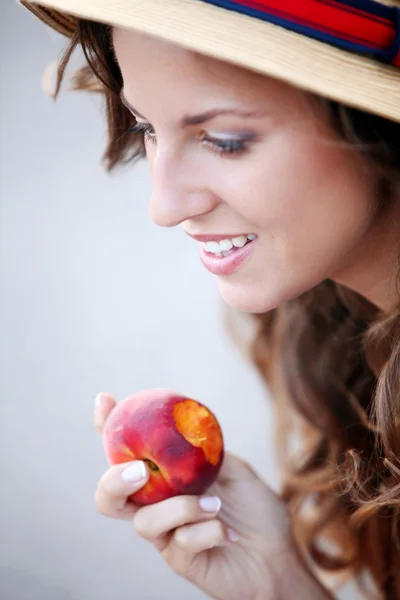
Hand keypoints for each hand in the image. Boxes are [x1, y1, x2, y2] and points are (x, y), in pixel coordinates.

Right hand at [94, 393, 305, 599]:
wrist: (278, 555)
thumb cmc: (255, 511)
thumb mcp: (234, 469)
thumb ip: (207, 452)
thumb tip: (188, 427)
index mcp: (166, 479)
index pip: (128, 454)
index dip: (108, 428)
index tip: (104, 400)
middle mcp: (158, 506)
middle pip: (110, 498)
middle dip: (113, 481)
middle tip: (140, 469)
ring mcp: (167, 535)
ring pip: (145, 522)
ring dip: (181, 507)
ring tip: (215, 505)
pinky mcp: (181, 561)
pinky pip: (180, 542)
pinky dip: (207, 531)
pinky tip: (228, 532)